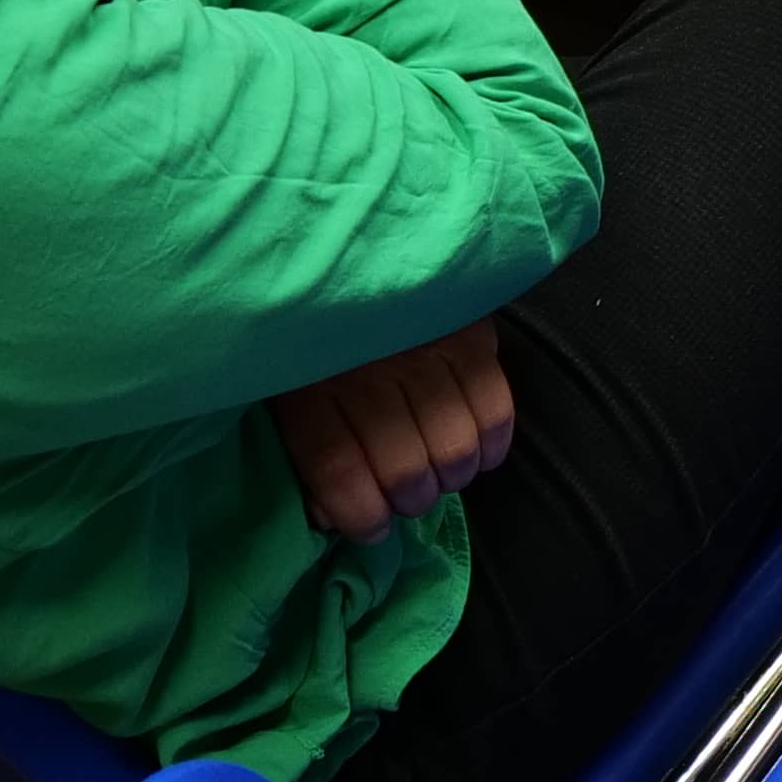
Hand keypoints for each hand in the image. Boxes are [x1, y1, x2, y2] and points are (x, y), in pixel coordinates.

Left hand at [271, 319, 517, 540]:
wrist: (350, 252)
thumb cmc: (315, 332)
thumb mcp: (286, 387)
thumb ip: (304, 452)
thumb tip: (330, 516)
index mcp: (308, 381)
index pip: (337, 467)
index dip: (359, 514)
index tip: (371, 529)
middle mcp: (369, 367)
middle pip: (403, 468)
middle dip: (410, 501)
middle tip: (408, 498)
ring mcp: (425, 348)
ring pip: (453, 447)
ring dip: (450, 478)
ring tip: (442, 476)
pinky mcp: (470, 331)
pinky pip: (495, 409)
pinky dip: (492, 445)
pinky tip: (479, 453)